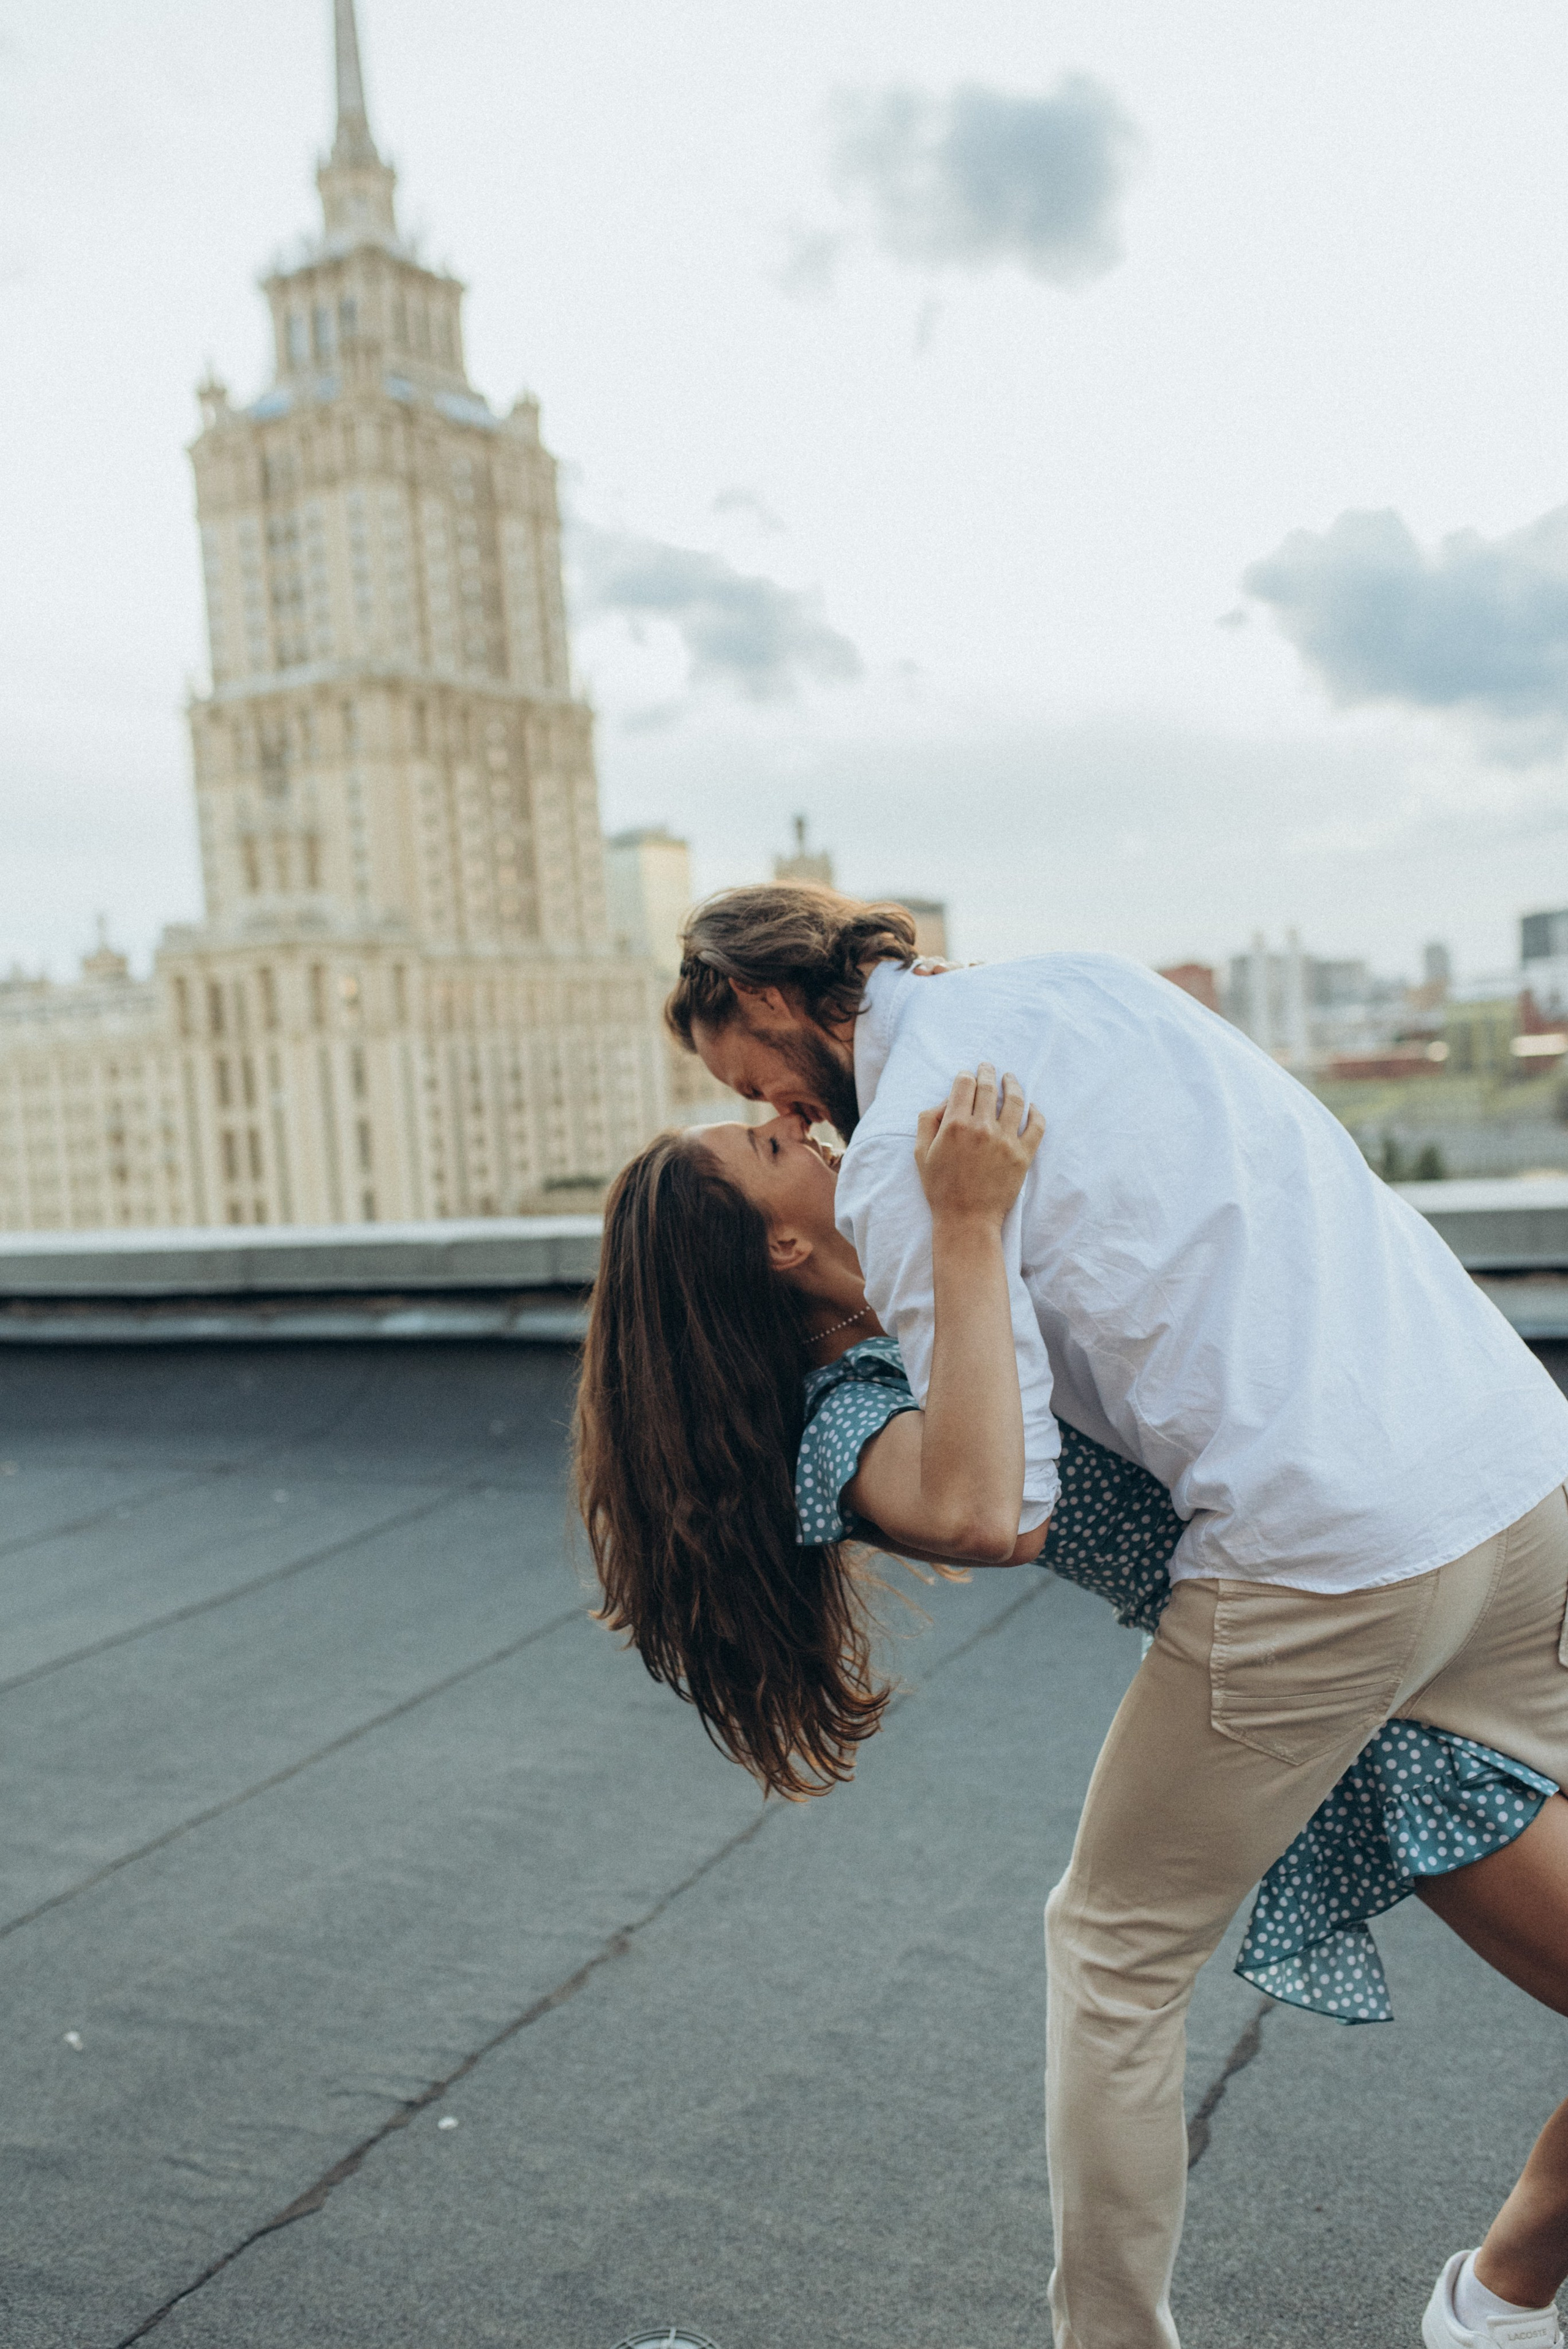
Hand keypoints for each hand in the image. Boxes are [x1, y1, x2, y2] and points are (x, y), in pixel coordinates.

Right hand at [914, 1064, 1043, 1226]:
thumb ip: (928, 1121)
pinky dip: (1035, 1113)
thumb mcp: (920, 1153)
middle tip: (987, 1067)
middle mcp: (982, 1128)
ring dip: (1012, 1084)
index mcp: (955, 1124)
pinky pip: (1036, 1126)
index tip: (967, 1076)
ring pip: (1014, 1100)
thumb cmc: (940, 1188)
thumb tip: (946, 1101)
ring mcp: (1005, 1140)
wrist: (966, 1219)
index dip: (965, 1076)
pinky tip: (1031, 1107)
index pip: (964, 1084)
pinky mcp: (1023, 1155)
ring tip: (1010, 1078)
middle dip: (987, 1072)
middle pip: (988, 1087)